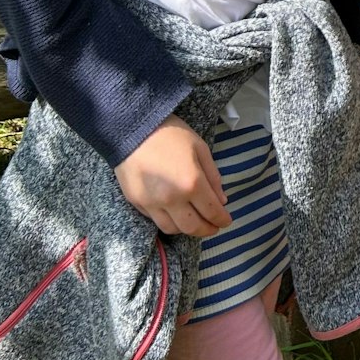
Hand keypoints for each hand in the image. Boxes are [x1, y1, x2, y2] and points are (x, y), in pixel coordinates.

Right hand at [113, 116, 229, 236]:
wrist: (132, 129)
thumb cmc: (171, 134)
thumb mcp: (200, 149)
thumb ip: (213, 176)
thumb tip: (221, 200)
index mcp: (192, 183)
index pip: (212, 211)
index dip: (222, 220)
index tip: (227, 221)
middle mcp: (172, 199)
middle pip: (192, 227)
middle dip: (207, 230)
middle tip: (214, 227)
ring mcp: (151, 203)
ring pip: (172, 229)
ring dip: (187, 229)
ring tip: (194, 221)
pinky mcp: (136, 202)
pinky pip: (155, 220)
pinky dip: (168, 221)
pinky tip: (175, 214)